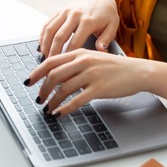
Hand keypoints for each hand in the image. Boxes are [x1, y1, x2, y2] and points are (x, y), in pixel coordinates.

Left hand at [24, 50, 166, 116]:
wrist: (137, 72)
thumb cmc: (113, 67)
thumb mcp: (92, 59)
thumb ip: (74, 64)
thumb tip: (54, 75)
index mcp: (79, 53)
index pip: (51, 61)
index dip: (37, 72)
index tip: (29, 81)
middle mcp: (83, 61)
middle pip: (54, 75)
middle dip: (43, 89)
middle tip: (38, 98)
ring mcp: (91, 74)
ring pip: (63, 89)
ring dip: (52, 101)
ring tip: (47, 108)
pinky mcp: (99, 88)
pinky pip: (77, 100)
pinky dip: (65, 108)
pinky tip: (60, 113)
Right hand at [38, 0, 118, 58]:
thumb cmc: (107, 17)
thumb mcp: (112, 27)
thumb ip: (105, 40)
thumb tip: (102, 51)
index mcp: (88, 21)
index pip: (75, 42)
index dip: (68, 55)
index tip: (64, 66)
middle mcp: (75, 15)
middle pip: (59, 36)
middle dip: (53, 52)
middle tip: (50, 65)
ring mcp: (66, 11)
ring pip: (50, 29)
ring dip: (45, 44)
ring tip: (44, 57)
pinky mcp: (60, 10)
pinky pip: (48, 23)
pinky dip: (42, 35)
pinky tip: (41, 46)